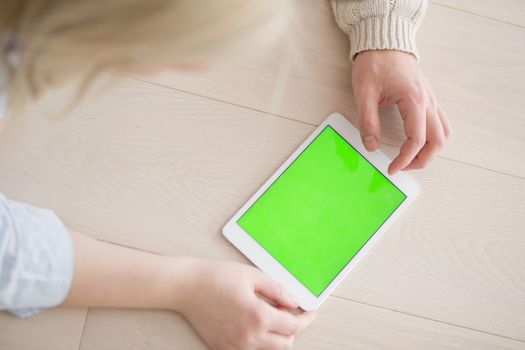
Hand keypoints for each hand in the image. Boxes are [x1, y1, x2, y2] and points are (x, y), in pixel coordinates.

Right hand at [176, 259, 316, 349]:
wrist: (186, 287)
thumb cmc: (216, 277)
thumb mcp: (253, 276)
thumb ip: (278, 291)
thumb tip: (294, 302)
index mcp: (258, 317)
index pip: (293, 326)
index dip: (306, 319)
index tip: (310, 313)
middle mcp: (248, 337)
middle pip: (285, 344)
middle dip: (292, 329)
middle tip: (287, 311)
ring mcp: (235, 346)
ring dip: (277, 337)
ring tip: (269, 315)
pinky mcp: (224, 349)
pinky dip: (259, 342)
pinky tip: (255, 324)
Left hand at [351, 50, 450, 173]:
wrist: (384, 42)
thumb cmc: (375, 62)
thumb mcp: (365, 93)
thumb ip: (368, 121)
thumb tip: (371, 146)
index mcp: (414, 101)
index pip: (417, 139)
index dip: (405, 159)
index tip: (392, 168)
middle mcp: (428, 102)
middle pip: (437, 141)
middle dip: (422, 160)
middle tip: (402, 167)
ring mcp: (431, 100)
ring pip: (443, 133)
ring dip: (431, 150)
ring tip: (411, 159)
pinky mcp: (427, 98)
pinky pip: (440, 122)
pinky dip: (433, 137)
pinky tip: (418, 141)